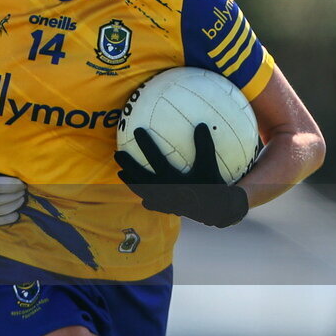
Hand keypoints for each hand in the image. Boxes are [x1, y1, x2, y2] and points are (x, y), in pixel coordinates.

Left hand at [114, 123, 248, 227]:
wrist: (218, 210)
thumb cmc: (214, 184)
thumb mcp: (210, 165)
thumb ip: (205, 145)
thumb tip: (201, 124)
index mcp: (174, 179)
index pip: (156, 158)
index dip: (146, 144)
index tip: (138, 131)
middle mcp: (165, 190)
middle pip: (140, 175)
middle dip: (128, 164)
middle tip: (117, 153)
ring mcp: (162, 201)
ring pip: (141, 189)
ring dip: (129, 180)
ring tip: (120, 171)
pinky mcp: (165, 208)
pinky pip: (149, 201)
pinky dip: (142, 195)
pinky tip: (137, 190)